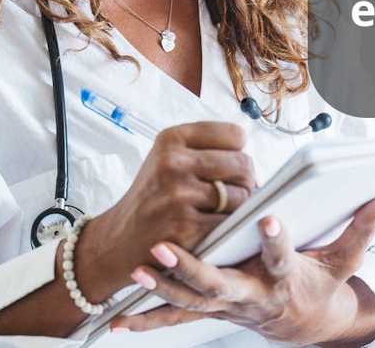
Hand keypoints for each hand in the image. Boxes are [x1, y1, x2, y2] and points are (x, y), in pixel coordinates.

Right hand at [82, 122, 256, 289]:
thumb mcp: (168, 159)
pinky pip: (230, 223)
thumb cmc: (153, 198)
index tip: (228, 167)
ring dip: (239, 209)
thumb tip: (256, 165)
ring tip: (219, 212)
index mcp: (171, 138)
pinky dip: (229, 229)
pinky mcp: (185, 226)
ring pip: (241, 195)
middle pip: (243, 164)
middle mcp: (172, 162)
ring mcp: (178, 194)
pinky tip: (213, 230)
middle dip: (245, 182)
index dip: (238, 153)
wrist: (119, 239)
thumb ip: (207, 150)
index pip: (235, 135)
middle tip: (231, 194)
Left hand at [110, 196, 374, 345]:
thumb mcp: (344, 260)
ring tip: (138, 267)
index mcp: (285, 279)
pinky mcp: (210, 310)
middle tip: (165, 245)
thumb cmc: (320, 284)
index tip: (267, 218)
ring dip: (161, 287)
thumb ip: (362, 227)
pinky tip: (119, 319)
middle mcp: (251, 295)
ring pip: (190, 302)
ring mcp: (226, 306)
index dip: (276, 241)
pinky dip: (148, 319)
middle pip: (219, 286)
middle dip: (191, 268)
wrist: (300, 324)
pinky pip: (176, 318)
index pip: (282, 258)